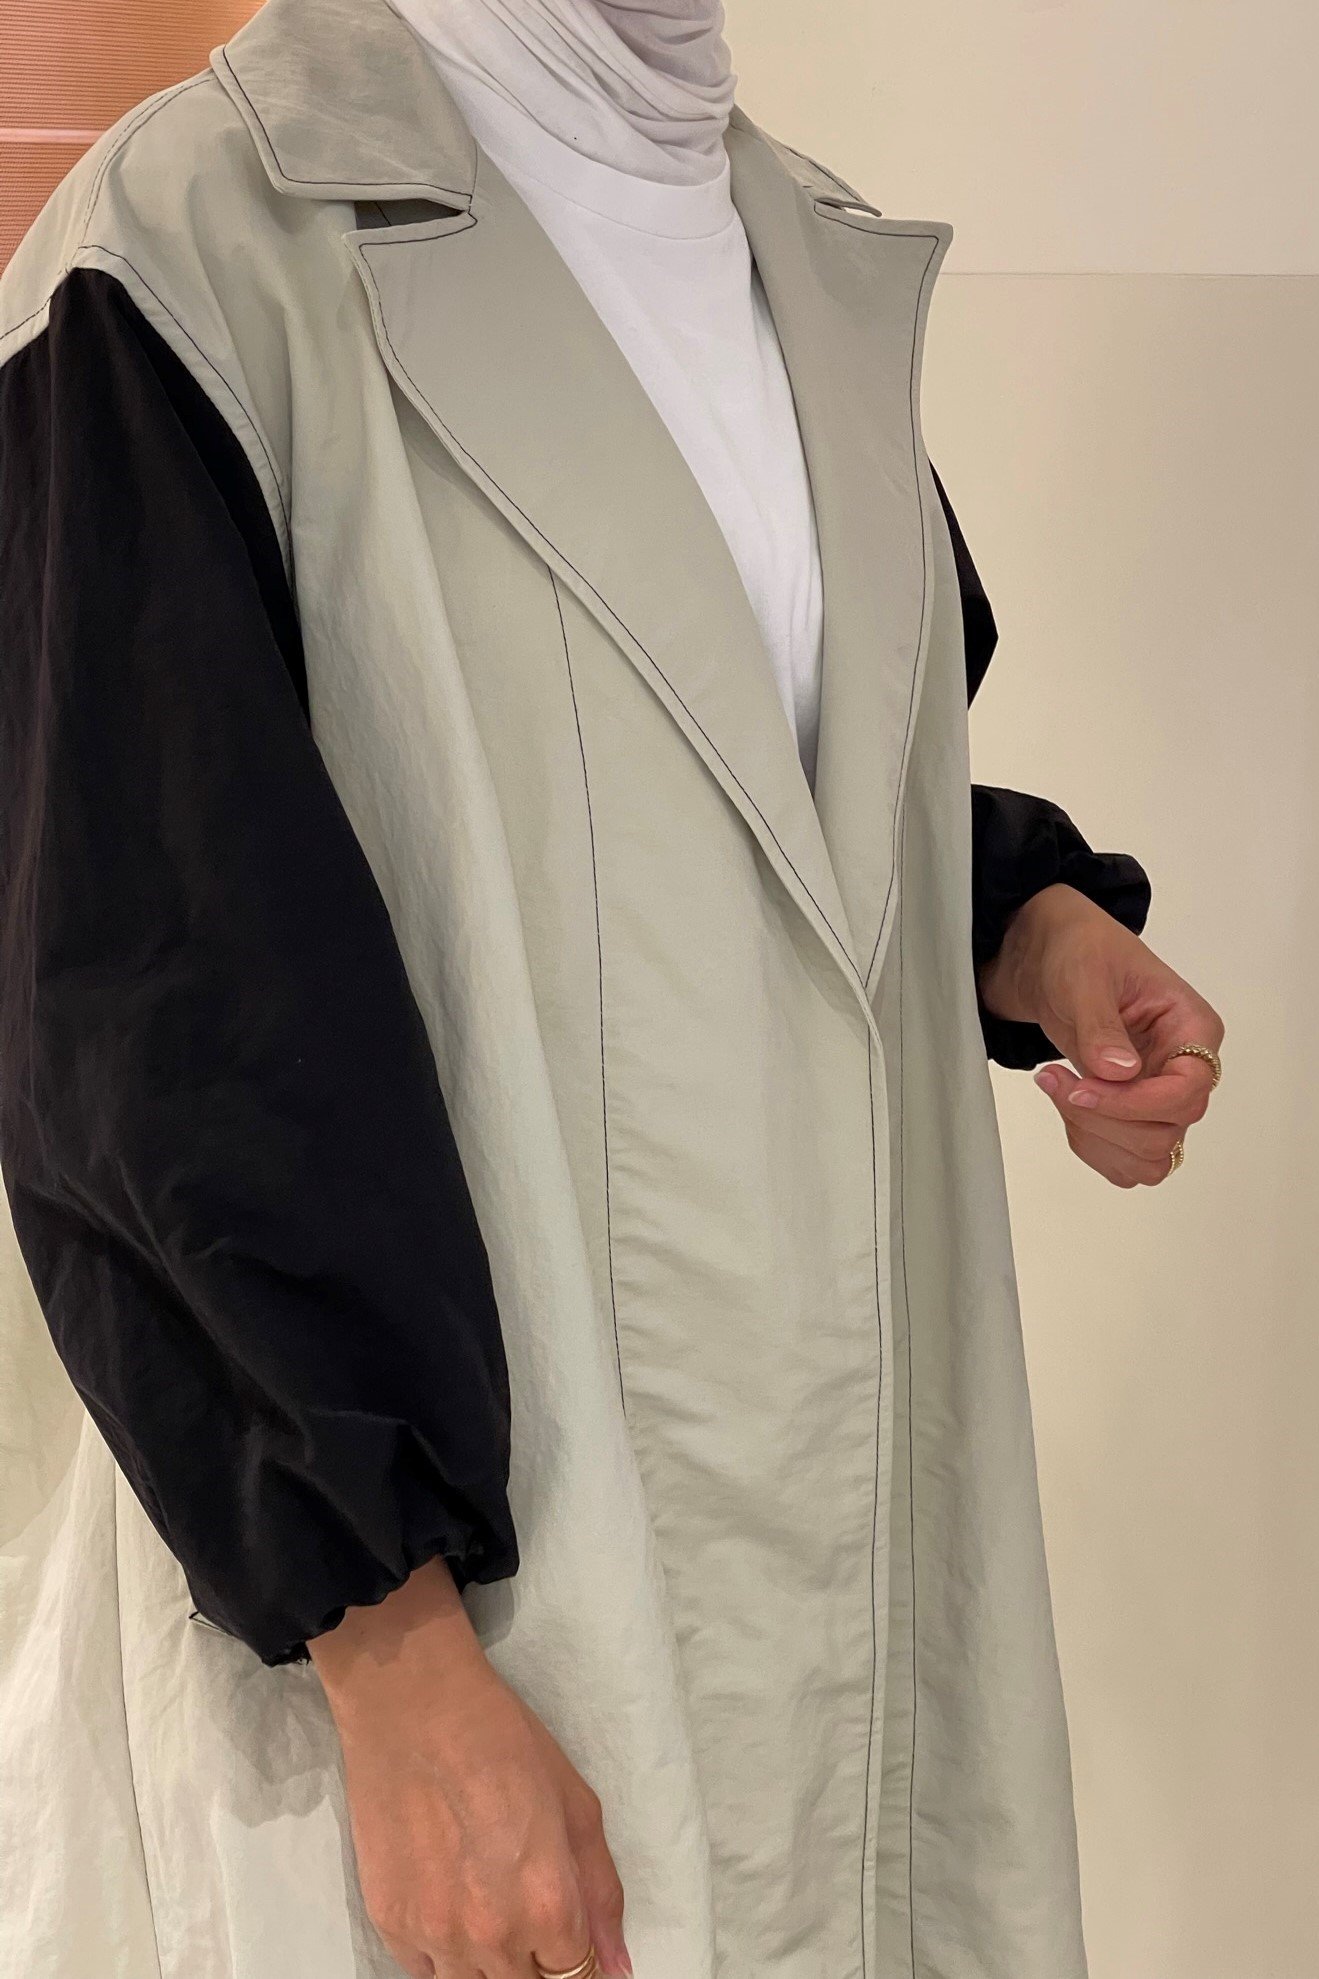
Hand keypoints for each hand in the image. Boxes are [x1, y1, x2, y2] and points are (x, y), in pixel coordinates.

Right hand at [308, 1556, 631, 1978]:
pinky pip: (426, 1972)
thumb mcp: (576, 1804)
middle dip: (534, 1960)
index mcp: (549, 1906)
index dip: (576, 1956)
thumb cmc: (504, 1742)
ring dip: (488, 1962)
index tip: (567, 1933)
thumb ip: (601, 1893)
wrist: (413, 1707)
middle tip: (525, 1907)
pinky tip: (449, 1902)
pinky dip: (444, 1953)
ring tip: (487, 1903)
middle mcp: (493, 1936)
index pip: (574, 1977)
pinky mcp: (391, 1924)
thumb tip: (617, 1967)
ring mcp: (436, 1937)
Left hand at [976, 882, 1224, 1186]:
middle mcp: (1184, 1067)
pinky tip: (1065, 1102)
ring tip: (1057, 1086)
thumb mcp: (1083, 974)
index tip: (1083, 1088)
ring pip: (1150, 1156)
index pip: (1188, 1090)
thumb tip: (1122, 1071)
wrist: (1049, 956)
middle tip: (1057, 1079)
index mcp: (1192, 1028)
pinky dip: (1091, 1145)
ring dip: (1095, 1137)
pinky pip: (1126, 1159)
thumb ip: (1101, 1024)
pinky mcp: (1133, 1112)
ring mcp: (1160, 1095)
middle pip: (1167, 1132)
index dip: (1135, 1103)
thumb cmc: (1078, 950)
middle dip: (1104, 1118)